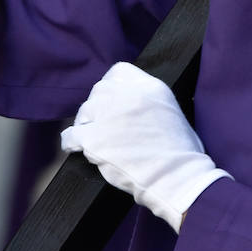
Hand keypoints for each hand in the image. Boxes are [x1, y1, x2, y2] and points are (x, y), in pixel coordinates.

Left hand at [58, 62, 228, 232]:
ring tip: (93, 138)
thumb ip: (147, 102)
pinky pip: (71, 136)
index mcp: (149, 87)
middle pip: (99, 90)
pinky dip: (71, 143)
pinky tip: (75, 147)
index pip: (119, 72)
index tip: (110, 100)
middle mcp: (127, 95)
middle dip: (97, 106)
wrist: (177, 178)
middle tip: (100, 123)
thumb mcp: (170, 112)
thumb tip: (126, 108)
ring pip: (84, 111)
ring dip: (86, 123)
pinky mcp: (94, 139)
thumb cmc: (181, 153)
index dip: (111, 86)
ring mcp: (109, 116)